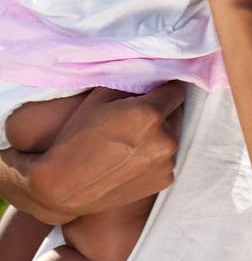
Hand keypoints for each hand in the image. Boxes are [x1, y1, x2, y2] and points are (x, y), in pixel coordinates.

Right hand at [0, 82, 184, 224]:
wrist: (64, 185)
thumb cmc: (79, 136)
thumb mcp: (101, 96)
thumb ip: (133, 82)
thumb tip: (153, 75)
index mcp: (151, 113)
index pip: (176, 89)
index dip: (164, 87)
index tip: (154, 90)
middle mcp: (166, 139)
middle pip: (177, 112)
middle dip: (163, 110)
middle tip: (137, 117)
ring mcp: (168, 163)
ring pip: (173, 135)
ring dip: (161, 133)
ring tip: (132, 140)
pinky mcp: (165, 180)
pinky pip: (167, 157)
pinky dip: (156, 154)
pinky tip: (133, 157)